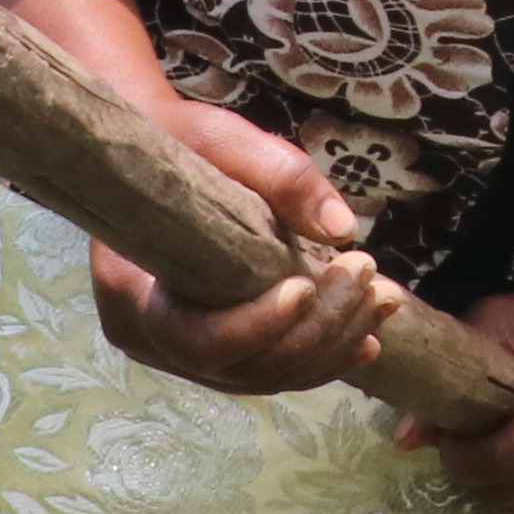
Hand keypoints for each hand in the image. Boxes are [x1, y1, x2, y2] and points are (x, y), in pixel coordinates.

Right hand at [85, 96, 397, 397]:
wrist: (146, 163)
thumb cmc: (173, 143)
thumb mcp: (217, 138)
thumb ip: (279, 175)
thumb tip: (341, 229)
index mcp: (129, 290)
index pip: (197, 341)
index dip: (258, 326)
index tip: (306, 285)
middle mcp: (149, 338)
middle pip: (245, 367)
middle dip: (318, 329)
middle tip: (366, 273)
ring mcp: (180, 354)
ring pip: (265, 375)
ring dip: (333, 343)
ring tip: (383, 297)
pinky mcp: (214, 352)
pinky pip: (270, 369)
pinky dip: (323, 356)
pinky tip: (368, 334)